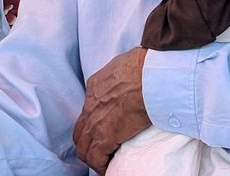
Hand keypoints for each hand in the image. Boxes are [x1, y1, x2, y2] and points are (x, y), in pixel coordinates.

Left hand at [73, 47, 149, 173]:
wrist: (149, 76)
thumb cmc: (145, 66)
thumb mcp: (125, 64)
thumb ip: (122, 76)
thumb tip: (133, 80)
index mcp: (95, 87)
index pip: (87, 111)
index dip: (93, 124)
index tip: (103, 131)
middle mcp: (91, 104)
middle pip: (80, 131)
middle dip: (88, 143)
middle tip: (102, 152)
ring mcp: (95, 121)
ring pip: (84, 147)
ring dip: (93, 157)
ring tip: (106, 163)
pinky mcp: (105, 135)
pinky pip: (96, 157)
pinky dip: (101, 166)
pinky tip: (110, 169)